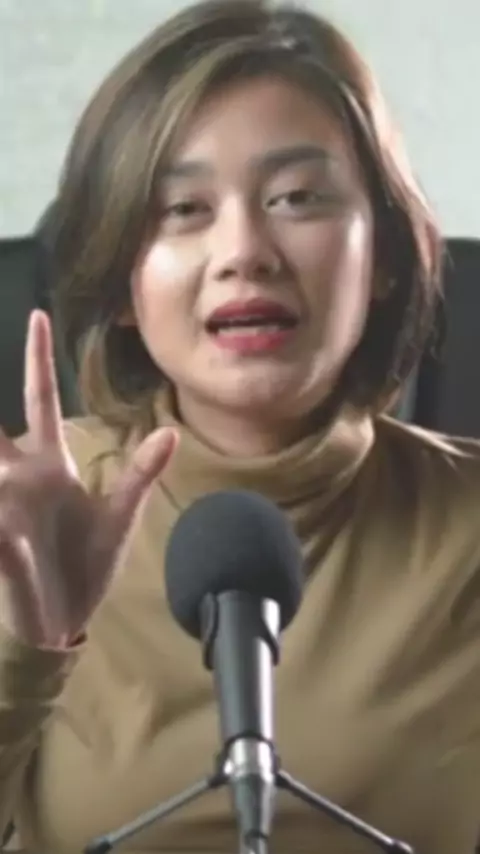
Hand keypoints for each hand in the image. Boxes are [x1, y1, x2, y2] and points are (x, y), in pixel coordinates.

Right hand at [0, 311, 176, 648]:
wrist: (65, 620)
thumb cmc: (87, 567)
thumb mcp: (119, 519)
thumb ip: (139, 475)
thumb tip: (169, 434)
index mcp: (49, 466)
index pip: (39, 401)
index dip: (40, 360)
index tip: (39, 316)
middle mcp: (18, 478)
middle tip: (7, 333)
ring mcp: (2, 507)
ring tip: (4, 477)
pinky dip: (5, 529)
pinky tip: (11, 529)